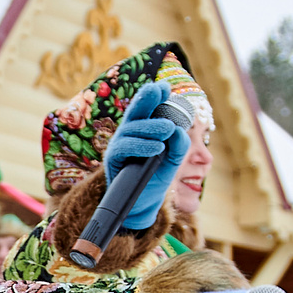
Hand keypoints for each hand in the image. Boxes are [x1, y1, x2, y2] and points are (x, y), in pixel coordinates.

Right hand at [101, 84, 188, 231]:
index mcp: (141, 130)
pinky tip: (157, 147)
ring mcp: (119, 145)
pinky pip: (124, 147)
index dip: (153, 96)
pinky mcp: (113, 160)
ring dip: (152, 126)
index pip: (146, 109)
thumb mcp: (173, 160)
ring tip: (169, 128)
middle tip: (161, 89)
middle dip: (146, 98)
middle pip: (135, 111)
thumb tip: (177, 129)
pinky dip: (142, 145)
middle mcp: (128, 134)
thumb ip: (179, 144)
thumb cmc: (156, 180)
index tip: (165, 86)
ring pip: (132, 128)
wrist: (143, 206)